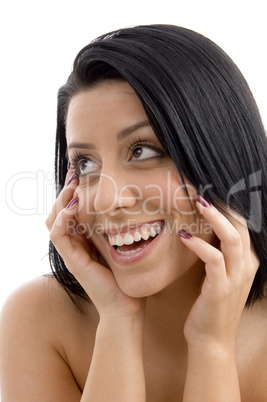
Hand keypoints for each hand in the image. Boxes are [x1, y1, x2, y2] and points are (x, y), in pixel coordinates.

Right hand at [46, 170, 143, 319]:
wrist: (126, 306)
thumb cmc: (127, 277)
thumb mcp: (122, 244)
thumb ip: (118, 228)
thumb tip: (129, 205)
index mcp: (84, 239)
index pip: (70, 210)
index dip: (73, 191)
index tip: (82, 173)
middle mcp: (74, 244)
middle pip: (59, 211)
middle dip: (65, 190)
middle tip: (75, 173)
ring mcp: (71, 252)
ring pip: (53, 219)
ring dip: (62, 200)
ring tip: (73, 185)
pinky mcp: (72, 260)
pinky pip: (58, 234)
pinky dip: (63, 217)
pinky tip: (74, 205)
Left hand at [180, 195, 259, 348]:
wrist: (212, 340)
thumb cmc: (210, 305)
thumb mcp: (219, 276)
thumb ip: (218, 253)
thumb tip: (201, 228)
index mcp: (246, 261)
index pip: (242, 224)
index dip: (227, 205)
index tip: (209, 190)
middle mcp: (246, 266)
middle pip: (241, 225)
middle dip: (223, 204)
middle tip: (202, 190)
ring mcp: (236, 277)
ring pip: (232, 238)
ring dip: (214, 217)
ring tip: (197, 202)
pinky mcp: (222, 288)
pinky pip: (214, 259)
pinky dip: (199, 245)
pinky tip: (183, 236)